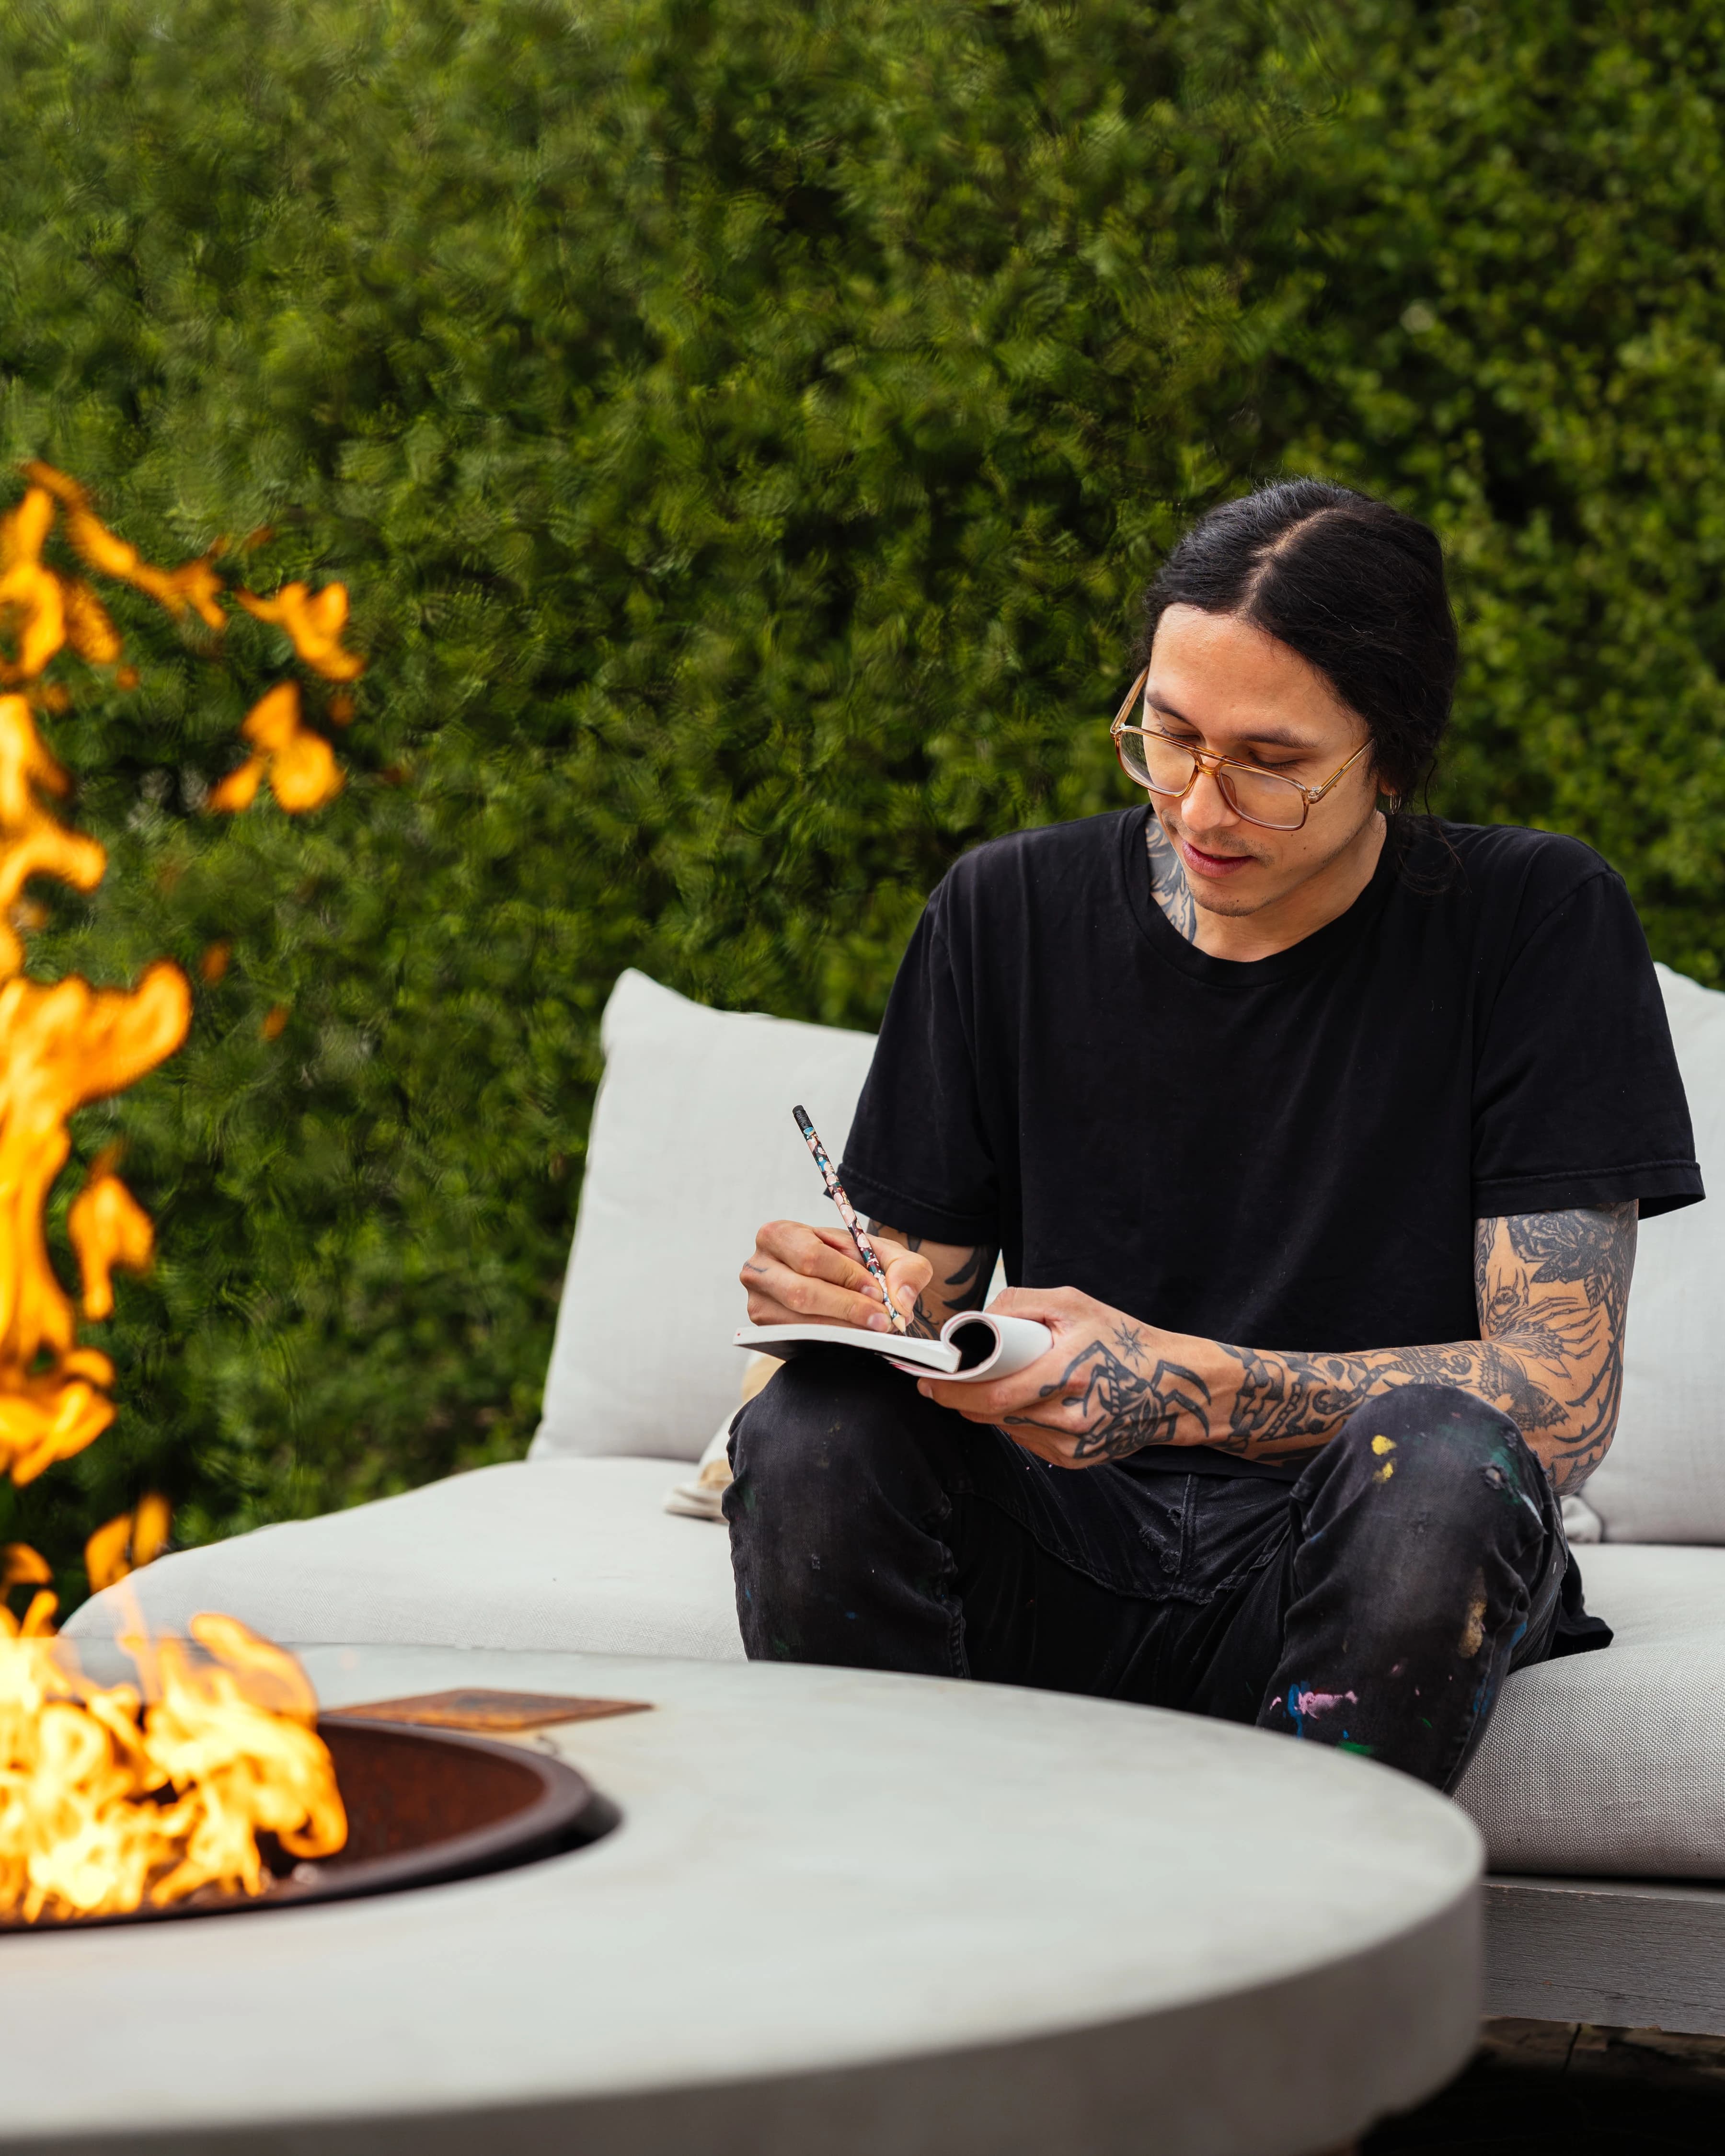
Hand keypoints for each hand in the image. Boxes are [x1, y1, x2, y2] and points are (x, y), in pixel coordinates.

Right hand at [741, 1219, 931, 1333]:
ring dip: (842, 1328)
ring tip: (873, 1329)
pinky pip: (797, 1338)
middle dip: (847, 1307)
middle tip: (882, 1320)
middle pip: (802, 1293)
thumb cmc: (855, 1265)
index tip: (879, 1293)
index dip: (848, 1277)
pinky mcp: (763, 1329)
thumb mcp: (885, 1255)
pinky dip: (829, 1339)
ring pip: (800, 1321)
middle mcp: (757, 1267)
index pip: (813, 1258)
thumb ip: (906, 1268)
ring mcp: (757, 1301)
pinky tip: (853, 1337)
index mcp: (779, 1234)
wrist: (836, 1285)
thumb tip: (902, 1300)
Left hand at [918, 1286, 1213, 1468]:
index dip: (953, 1389)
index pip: (993, 1392)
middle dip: (959, 1399)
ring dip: (986, 1410)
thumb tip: (976, 1320)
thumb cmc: (1123, 1339)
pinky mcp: (1076, 1460)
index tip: (927, 1380)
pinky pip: (1028, 1441)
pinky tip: (1020, 1403)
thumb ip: (1022, 1303)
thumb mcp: (1074, 1304)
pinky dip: (1014, 1422)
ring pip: (1007, 1428)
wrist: (1173, 1387)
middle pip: (993, 1414)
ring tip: (977, 1387)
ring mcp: (1073, 1444)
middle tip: (936, 1385)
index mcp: (1068, 1372)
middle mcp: (1070, 1416)